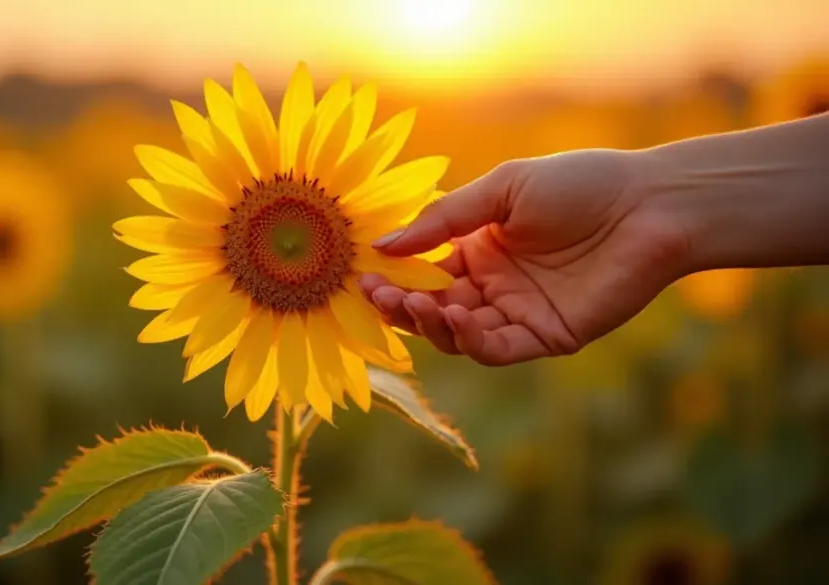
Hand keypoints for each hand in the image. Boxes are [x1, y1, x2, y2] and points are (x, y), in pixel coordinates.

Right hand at [359, 149, 691, 365]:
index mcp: (480, 249)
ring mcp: (519, 313)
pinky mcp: (547, 336)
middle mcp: (494, 286)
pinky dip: (472, 340)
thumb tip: (381, 246)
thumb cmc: (579, 184)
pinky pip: (497, 349)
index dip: (393, 278)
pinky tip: (459, 318)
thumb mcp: (501, 190)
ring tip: (416, 305)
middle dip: (401, 306)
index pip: (424, 274)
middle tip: (378, 296)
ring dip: (431, 325)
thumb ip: (443, 220)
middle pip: (434, 310)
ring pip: (459, 335)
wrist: (650, 205)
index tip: (363, 274)